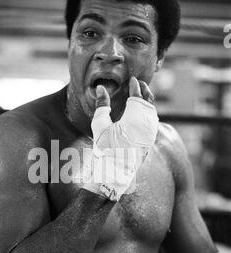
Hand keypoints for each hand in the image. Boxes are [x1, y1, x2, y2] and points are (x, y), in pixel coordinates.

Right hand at [83, 77, 158, 200]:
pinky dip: (150, 114)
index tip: (132, 79)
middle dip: (145, 91)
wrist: (114, 173)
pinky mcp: (149, 143)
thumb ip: (101, 105)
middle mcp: (146, 125)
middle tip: (140, 83)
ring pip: (153, 113)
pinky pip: (153, 123)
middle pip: (149, 102)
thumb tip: (102, 88)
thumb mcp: (99, 126)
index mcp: (134, 119)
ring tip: (142, 95)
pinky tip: (144, 113)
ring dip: (149, 102)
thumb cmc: (104, 149)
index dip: (135, 86)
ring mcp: (150, 135)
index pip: (137, 96)